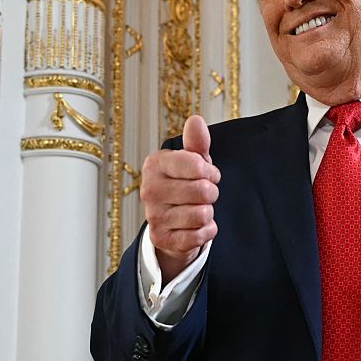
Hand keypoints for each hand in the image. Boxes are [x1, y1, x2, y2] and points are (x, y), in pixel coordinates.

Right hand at [141, 115, 220, 283]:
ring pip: (202, 214)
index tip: (208, 174)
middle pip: (203, 191)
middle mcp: (149, 190)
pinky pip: (200, 236)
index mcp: (154, 165)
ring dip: (208, 213)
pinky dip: (205, 231)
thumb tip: (195, 120)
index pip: (197, 165)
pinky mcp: (162, 239)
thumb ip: (196, 142)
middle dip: (211, 193)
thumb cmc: (184, 184)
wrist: (170, 222)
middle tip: (204, 194)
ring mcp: (153, 216)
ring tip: (197, 209)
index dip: (211, 171)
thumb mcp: (192, 161)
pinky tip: (195, 227)